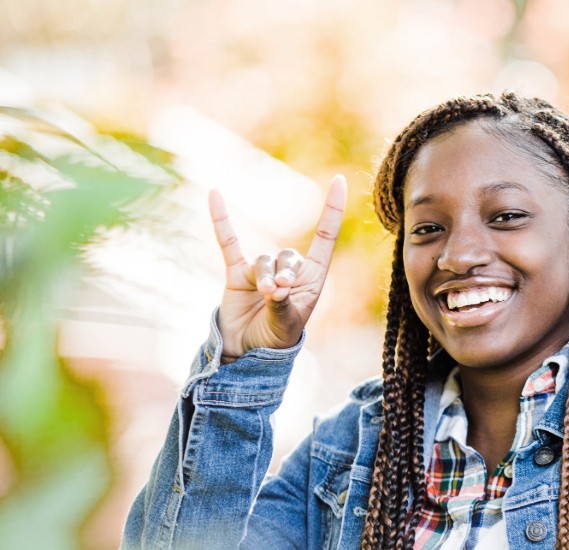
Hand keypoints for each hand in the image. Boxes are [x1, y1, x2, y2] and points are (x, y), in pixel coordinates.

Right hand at [208, 175, 346, 360]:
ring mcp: (262, 270)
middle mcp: (289, 271)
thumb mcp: (286, 324)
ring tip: (265, 295)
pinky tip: (215, 194)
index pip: (325, 237)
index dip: (332, 210)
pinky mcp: (237, 273)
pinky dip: (221, 220)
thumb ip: (282, 304)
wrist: (246, 353)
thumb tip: (275, 286)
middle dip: (284, 273)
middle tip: (280, 292)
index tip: (338, 180)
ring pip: (265, 260)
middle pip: (289, 255)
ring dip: (265, 276)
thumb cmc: (275, 340)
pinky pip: (228, 242)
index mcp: (312, 279)